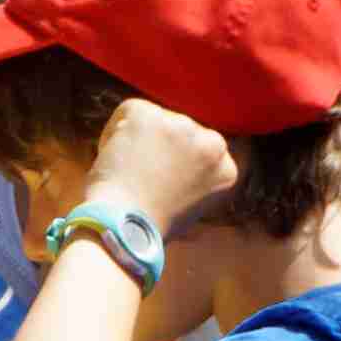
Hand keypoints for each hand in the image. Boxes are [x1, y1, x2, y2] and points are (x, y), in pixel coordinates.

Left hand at [84, 95, 246, 233]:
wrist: (126, 226)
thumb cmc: (149, 225)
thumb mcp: (188, 204)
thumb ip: (191, 177)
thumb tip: (173, 160)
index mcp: (226, 168)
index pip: (201, 151)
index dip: (175, 163)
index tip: (162, 181)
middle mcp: (212, 143)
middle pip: (180, 132)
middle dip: (160, 147)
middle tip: (141, 175)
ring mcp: (181, 125)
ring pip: (154, 121)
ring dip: (138, 141)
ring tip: (128, 173)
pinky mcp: (148, 115)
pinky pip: (127, 114)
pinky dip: (113, 134)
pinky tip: (115, 160)